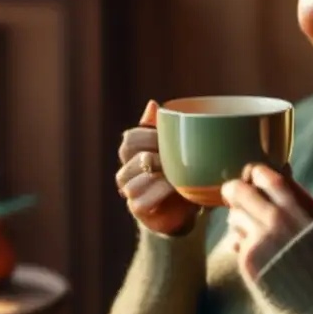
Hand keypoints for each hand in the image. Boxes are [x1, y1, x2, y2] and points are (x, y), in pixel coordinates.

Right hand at [116, 100, 198, 235]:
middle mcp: (126, 172)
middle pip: (128, 152)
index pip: (129, 138)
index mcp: (133, 154)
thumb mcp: (175, 150)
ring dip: (158, 172)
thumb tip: (152, 104)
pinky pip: (141, 199)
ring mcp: (129, 191)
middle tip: (173, 156)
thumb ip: (163, 129)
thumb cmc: (180, 176)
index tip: (170, 139)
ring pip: (132, 175)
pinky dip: (159, 191)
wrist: (187, 210)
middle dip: (153, 151)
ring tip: (175, 173)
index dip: (149, 136)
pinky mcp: (137, 210)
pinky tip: (173, 187)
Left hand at [221, 163, 312, 276]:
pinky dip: (241, 242)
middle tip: (232, 193)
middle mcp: (278, 220)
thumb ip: (302, 201)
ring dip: (238, 219)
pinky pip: (235, 241)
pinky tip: (255, 252)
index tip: (254, 177)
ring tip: (251, 229)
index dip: (257, 174)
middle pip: (240, 191)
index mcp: (299, 208)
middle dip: (233, 190)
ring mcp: (261, 240)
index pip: (268, 178)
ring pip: (234, 216)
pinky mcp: (249, 259)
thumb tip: (282, 172)